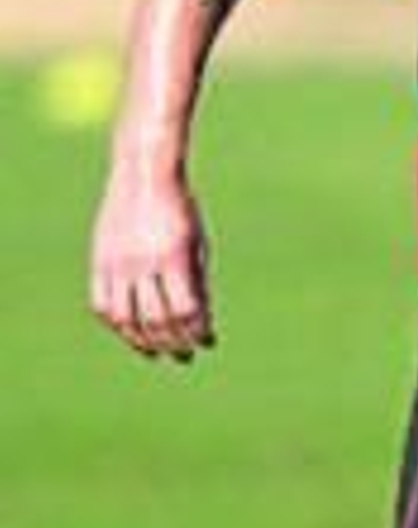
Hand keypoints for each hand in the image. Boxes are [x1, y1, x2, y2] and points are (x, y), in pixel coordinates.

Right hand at [90, 164, 215, 361]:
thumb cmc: (180, 209)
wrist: (144, 172)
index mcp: (174, 256)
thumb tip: (201, 324)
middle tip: (184, 355)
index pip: (186, 310)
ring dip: (143, 342)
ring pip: (125, 318)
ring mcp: (117, 262)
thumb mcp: (198, 242)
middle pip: (156, 320)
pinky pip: (102, 303)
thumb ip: (198, 282)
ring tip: (157, 351)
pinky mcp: (99, 260)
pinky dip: (116, 324)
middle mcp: (143, 261)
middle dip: (173, 343)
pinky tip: (130, 332)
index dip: (197, 332)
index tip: (206, 341)